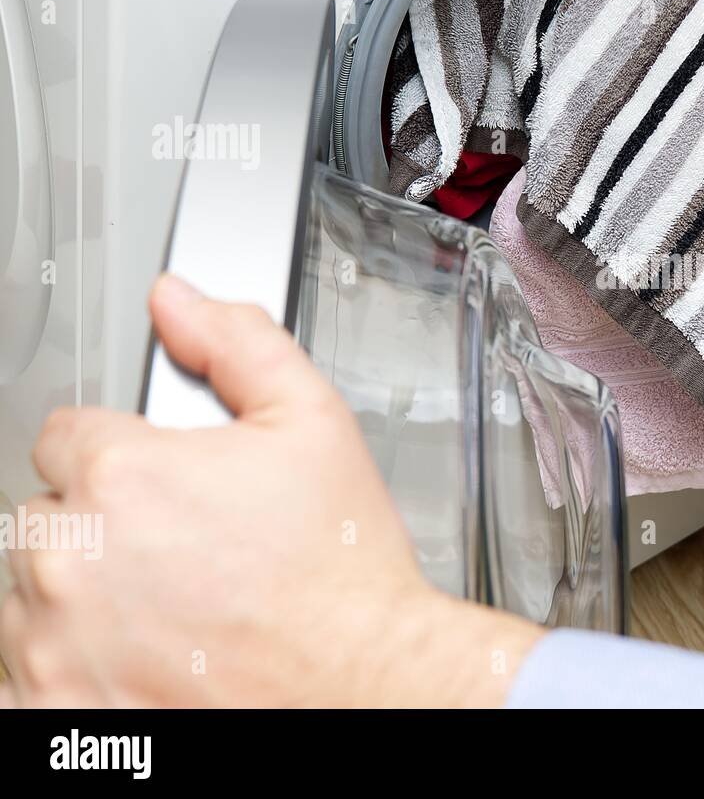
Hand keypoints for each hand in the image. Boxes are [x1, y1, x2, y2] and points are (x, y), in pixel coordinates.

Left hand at [0, 275, 541, 706]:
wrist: (363, 680)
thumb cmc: (340, 571)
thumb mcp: (315, 423)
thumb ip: (238, 345)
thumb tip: (178, 300)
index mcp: (124, 474)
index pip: (68, 435)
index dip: (124, 453)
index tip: (165, 487)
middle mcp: (72, 556)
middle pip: (48, 515)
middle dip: (103, 525)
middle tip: (184, 552)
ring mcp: (54, 642)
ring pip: (28, 595)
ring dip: (80, 596)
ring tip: (171, 609)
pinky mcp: (52, 709)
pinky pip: (18, 674)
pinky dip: (63, 667)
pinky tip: (131, 657)